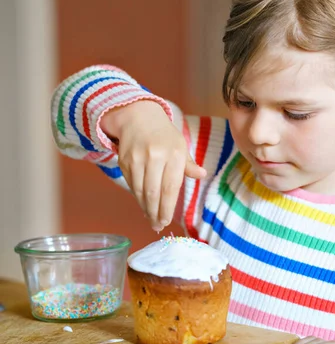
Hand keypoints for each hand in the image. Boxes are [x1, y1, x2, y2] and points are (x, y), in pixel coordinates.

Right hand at [101, 101, 206, 230]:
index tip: (166, 221)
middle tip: (158, 226)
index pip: (171, 187)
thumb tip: (202, 174)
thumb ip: (189, 164)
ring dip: (145, 208)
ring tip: (151, 219)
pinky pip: (131, 184)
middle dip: (155, 212)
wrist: (138, 117)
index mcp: (174, 153)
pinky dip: (137, 197)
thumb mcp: (181, 146)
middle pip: (153, 192)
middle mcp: (155, 156)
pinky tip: (143, 205)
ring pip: (140, 191)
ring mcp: (137, 158)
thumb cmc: (165, 136)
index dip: (168, 207)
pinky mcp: (124, 160)